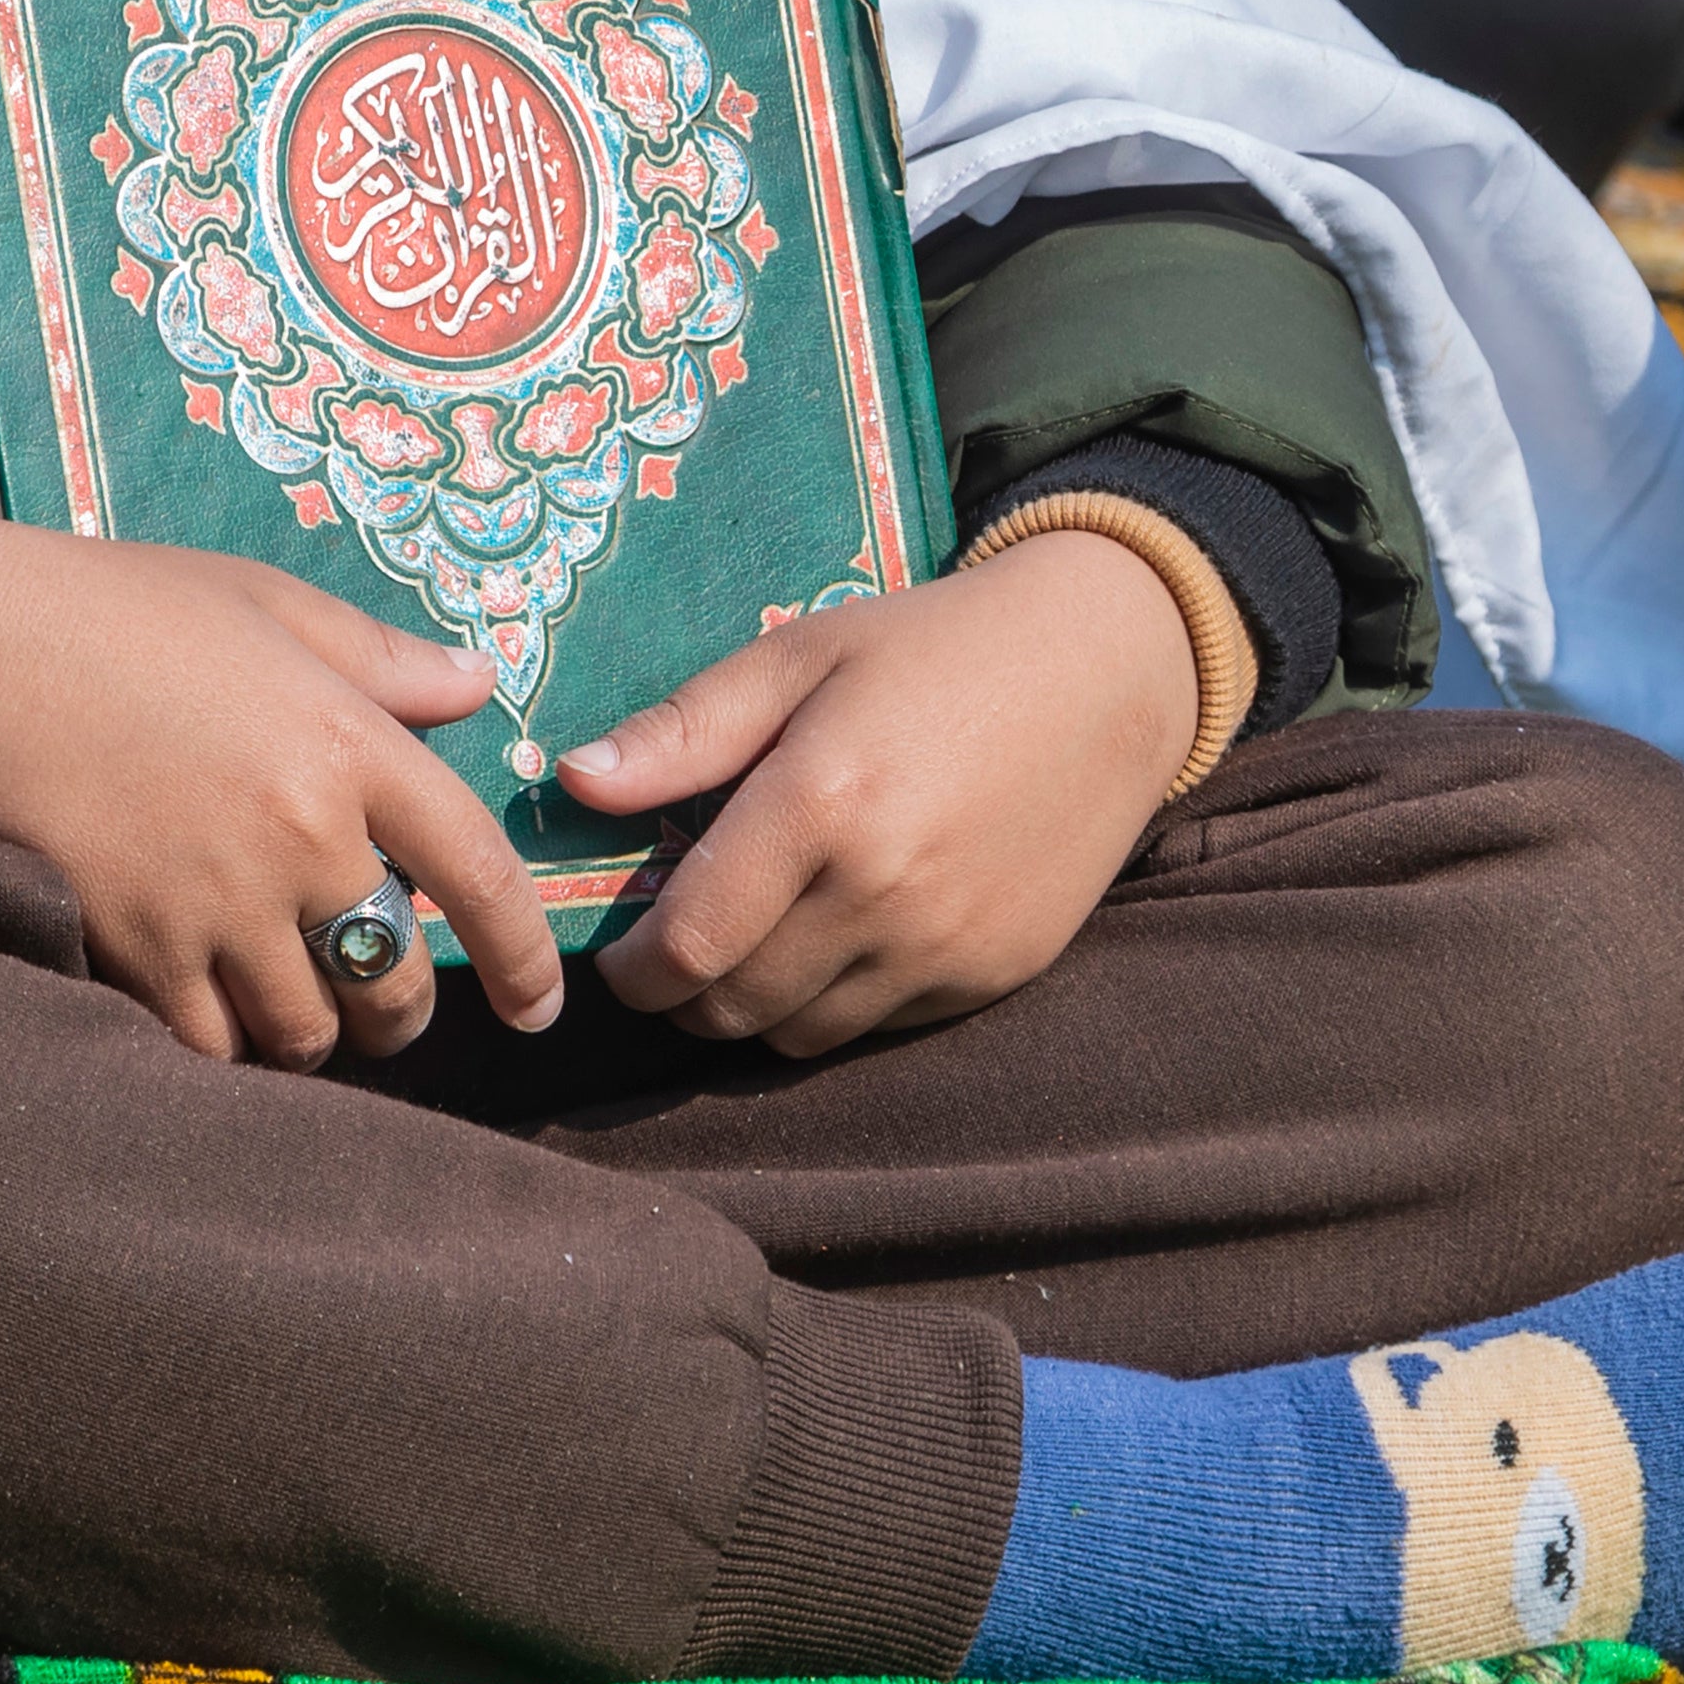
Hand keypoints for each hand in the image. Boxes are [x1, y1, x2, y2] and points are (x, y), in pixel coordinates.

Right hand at [0, 512, 565, 1068]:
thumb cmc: (113, 611)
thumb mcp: (261, 604)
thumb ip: (379, 660)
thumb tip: (480, 690)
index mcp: (349, 743)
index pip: (480, 875)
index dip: (523, 958)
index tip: (537, 1006)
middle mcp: (299, 837)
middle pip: (393, 981)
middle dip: (399, 1009)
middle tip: (377, 998)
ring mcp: (216, 904)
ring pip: (305, 1033)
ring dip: (310, 1035)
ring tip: (288, 1009)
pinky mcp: (136, 952)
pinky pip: (209, 1045)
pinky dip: (220, 1046)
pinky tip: (206, 1014)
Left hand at [559, 528, 1200, 1056]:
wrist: (1111, 669)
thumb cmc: (936, 647)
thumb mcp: (802, 654)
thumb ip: (684, 729)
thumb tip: (572, 782)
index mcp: (821, 804)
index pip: (688, 945)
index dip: (632, 971)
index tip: (618, 953)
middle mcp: (883, 893)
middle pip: (733, 1008)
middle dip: (683, 995)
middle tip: (678, 944)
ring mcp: (945, 946)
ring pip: (800, 1036)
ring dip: (755, 1007)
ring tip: (755, 940)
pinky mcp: (993, 974)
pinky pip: (879, 1028)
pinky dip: (837, 1003)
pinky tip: (841, 934)